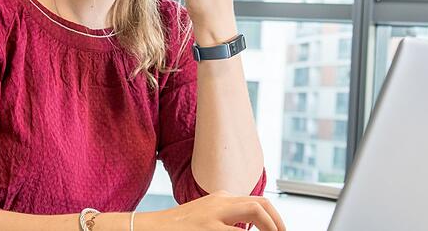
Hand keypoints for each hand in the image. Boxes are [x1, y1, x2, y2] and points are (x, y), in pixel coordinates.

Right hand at [138, 190, 286, 230]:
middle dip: (278, 222)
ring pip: (255, 211)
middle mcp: (220, 202)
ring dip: (270, 226)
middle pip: (261, 204)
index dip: (274, 219)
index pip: (257, 203)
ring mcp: (214, 214)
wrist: (149, 228)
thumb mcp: (205, 220)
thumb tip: (244, 229)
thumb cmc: (177, 228)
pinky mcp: (206, 227)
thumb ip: (226, 222)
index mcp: (221, 199)